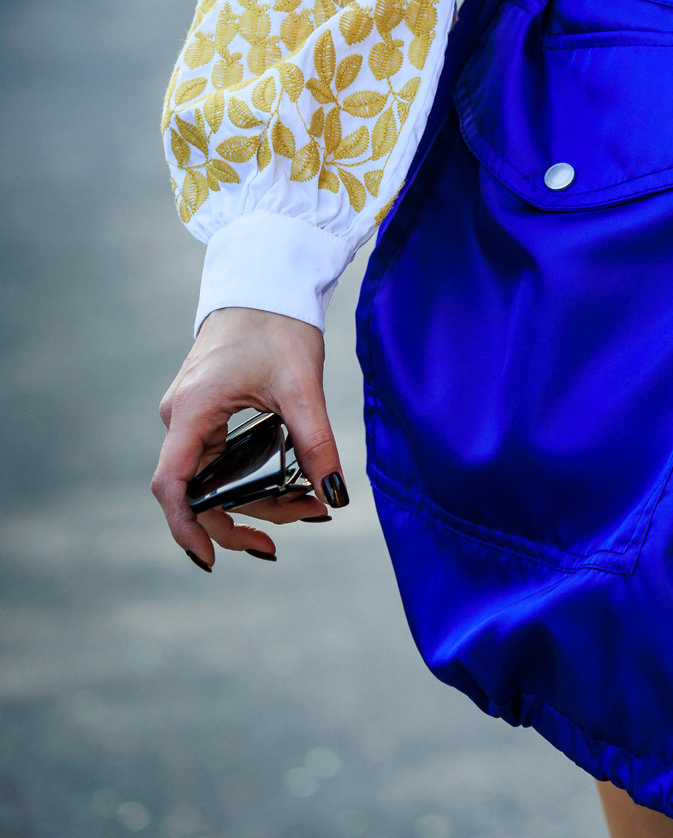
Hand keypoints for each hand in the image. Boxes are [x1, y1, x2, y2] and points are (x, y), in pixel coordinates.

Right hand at [152, 306, 347, 570]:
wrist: (267, 278)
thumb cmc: (276, 323)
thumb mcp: (301, 386)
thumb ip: (315, 444)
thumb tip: (334, 496)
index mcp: (192, 411)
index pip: (173, 487)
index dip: (187, 528)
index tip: (212, 559)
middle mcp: (182, 417)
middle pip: (201, 490)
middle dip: (247, 515)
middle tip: (301, 522)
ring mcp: (192, 414)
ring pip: (215, 476)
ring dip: (256, 496)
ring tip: (308, 506)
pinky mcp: (207, 410)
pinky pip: (221, 457)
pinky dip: (251, 474)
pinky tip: (288, 485)